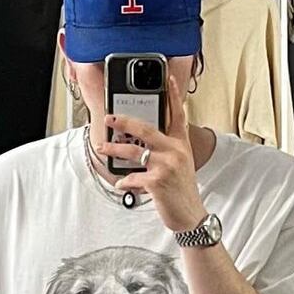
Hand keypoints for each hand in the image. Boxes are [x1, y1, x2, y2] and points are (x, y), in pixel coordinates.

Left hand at [98, 74, 205, 232]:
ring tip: (102, 148)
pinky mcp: (157, 181)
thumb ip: (166, 149)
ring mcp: (166, 165)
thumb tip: (141, 142)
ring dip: (113, 150)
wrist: (191, 215)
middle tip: (110, 118)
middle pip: (145, 129)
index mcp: (181, 144)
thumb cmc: (183, 190)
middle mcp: (175, 151)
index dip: (173, 95)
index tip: (167, 78)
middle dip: (124, 122)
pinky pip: (133, 177)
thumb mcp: (181, 164)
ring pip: (133, 152)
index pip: (177, 114)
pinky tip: (120, 183)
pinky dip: (123, 181)